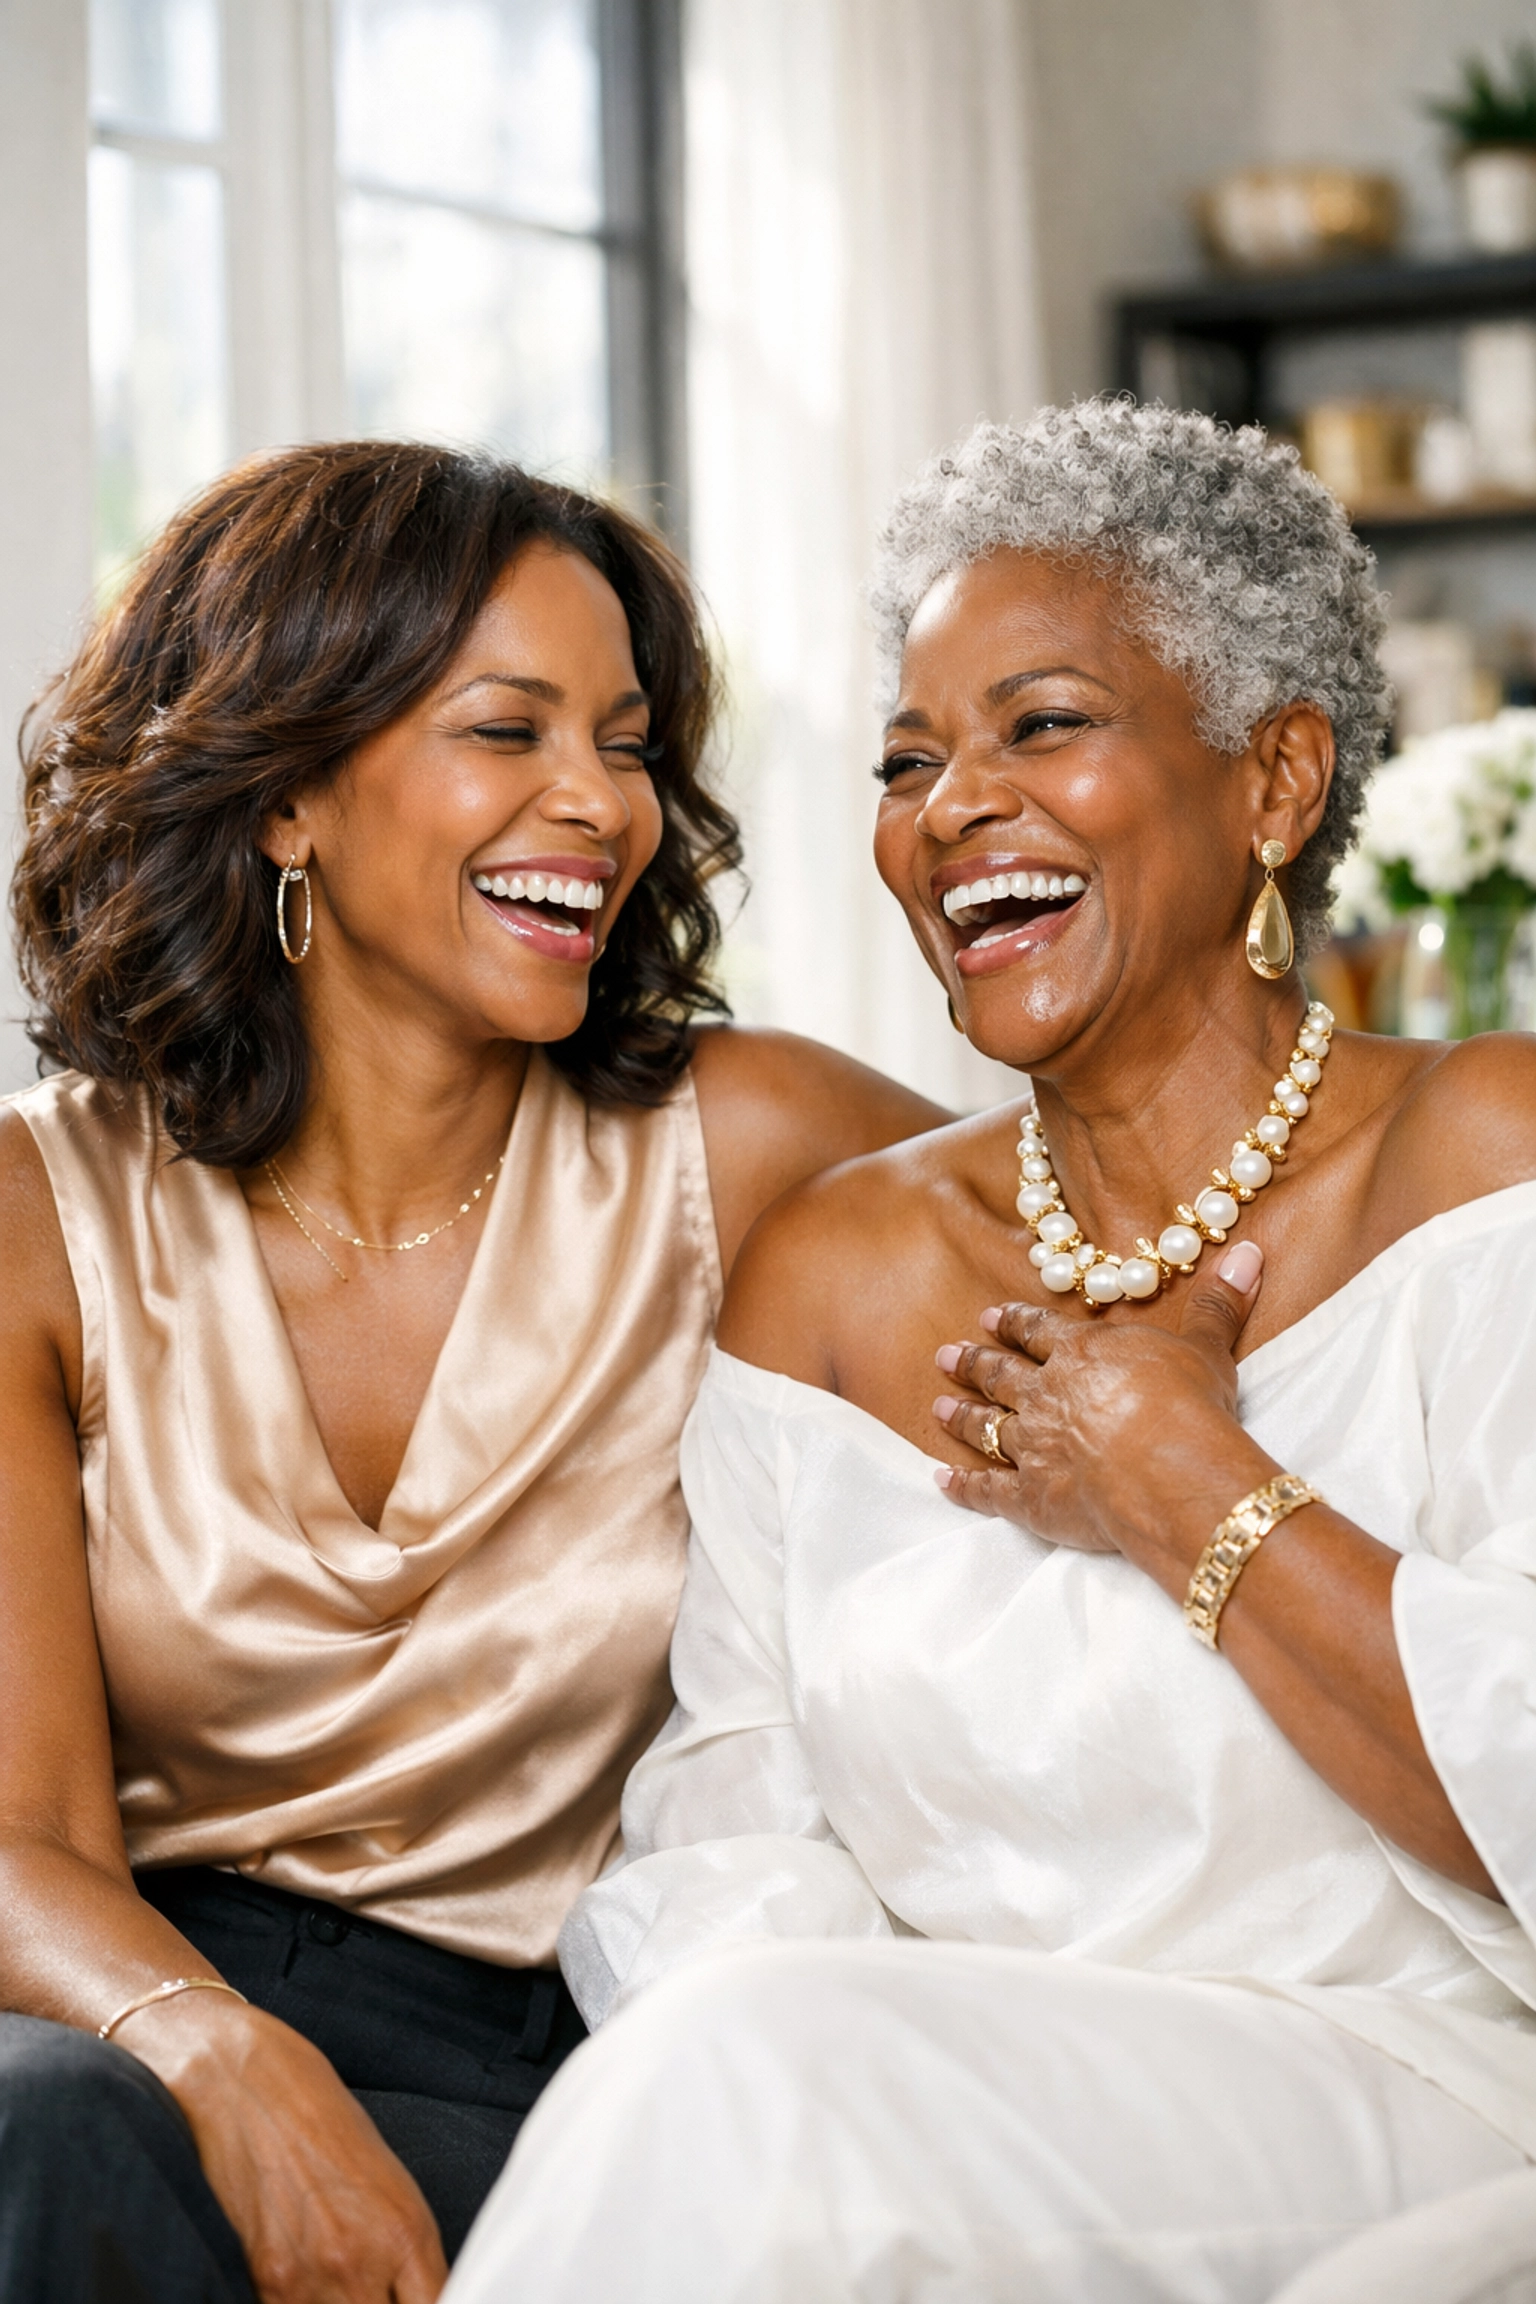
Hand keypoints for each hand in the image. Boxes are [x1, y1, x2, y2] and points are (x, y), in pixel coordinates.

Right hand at [118, 1995, 447, 2301]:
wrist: (245, 2082)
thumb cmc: (320, 2120)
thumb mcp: (386, 2181)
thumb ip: (406, 2255)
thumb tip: (419, 2298)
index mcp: (407, 2230)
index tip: (420, 2302)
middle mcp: (363, 2261)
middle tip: (373, 2287)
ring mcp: (310, 2278)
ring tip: (331, 2276)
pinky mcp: (263, 2281)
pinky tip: (303, 2280)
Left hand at [930, 1240, 1275, 1592]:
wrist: (1168, 1468)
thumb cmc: (1189, 1404)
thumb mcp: (1207, 1347)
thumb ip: (1219, 1304)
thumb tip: (1250, 1252)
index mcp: (1082, 1355)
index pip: (1038, 1332)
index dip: (1014, 1324)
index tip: (989, 1317)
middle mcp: (1046, 1396)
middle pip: (1001, 1376)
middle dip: (974, 1364)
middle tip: (944, 1356)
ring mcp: (1032, 1447)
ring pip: (986, 1428)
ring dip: (961, 1417)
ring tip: (937, 1409)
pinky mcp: (1030, 1498)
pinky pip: (988, 1491)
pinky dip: (963, 1488)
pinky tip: (942, 1482)